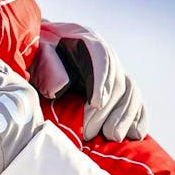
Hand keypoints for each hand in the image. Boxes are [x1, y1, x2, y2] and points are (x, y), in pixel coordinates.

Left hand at [30, 21, 146, 141]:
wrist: (40, 52)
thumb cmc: (36, 53)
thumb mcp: (37, 53)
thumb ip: (46, 64)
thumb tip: (62, 85)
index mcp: (85, 39)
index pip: (102, 54)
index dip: (102, 79)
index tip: (97, 103)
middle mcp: (104, 54)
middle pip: (117, 80)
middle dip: (108, 109)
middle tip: (90, 131)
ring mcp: (114, 70)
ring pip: (130, 92)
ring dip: (124, 116)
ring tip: (112, 136)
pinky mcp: (117, 86)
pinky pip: (135, 100)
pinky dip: (137, 116)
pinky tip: (135, 133)